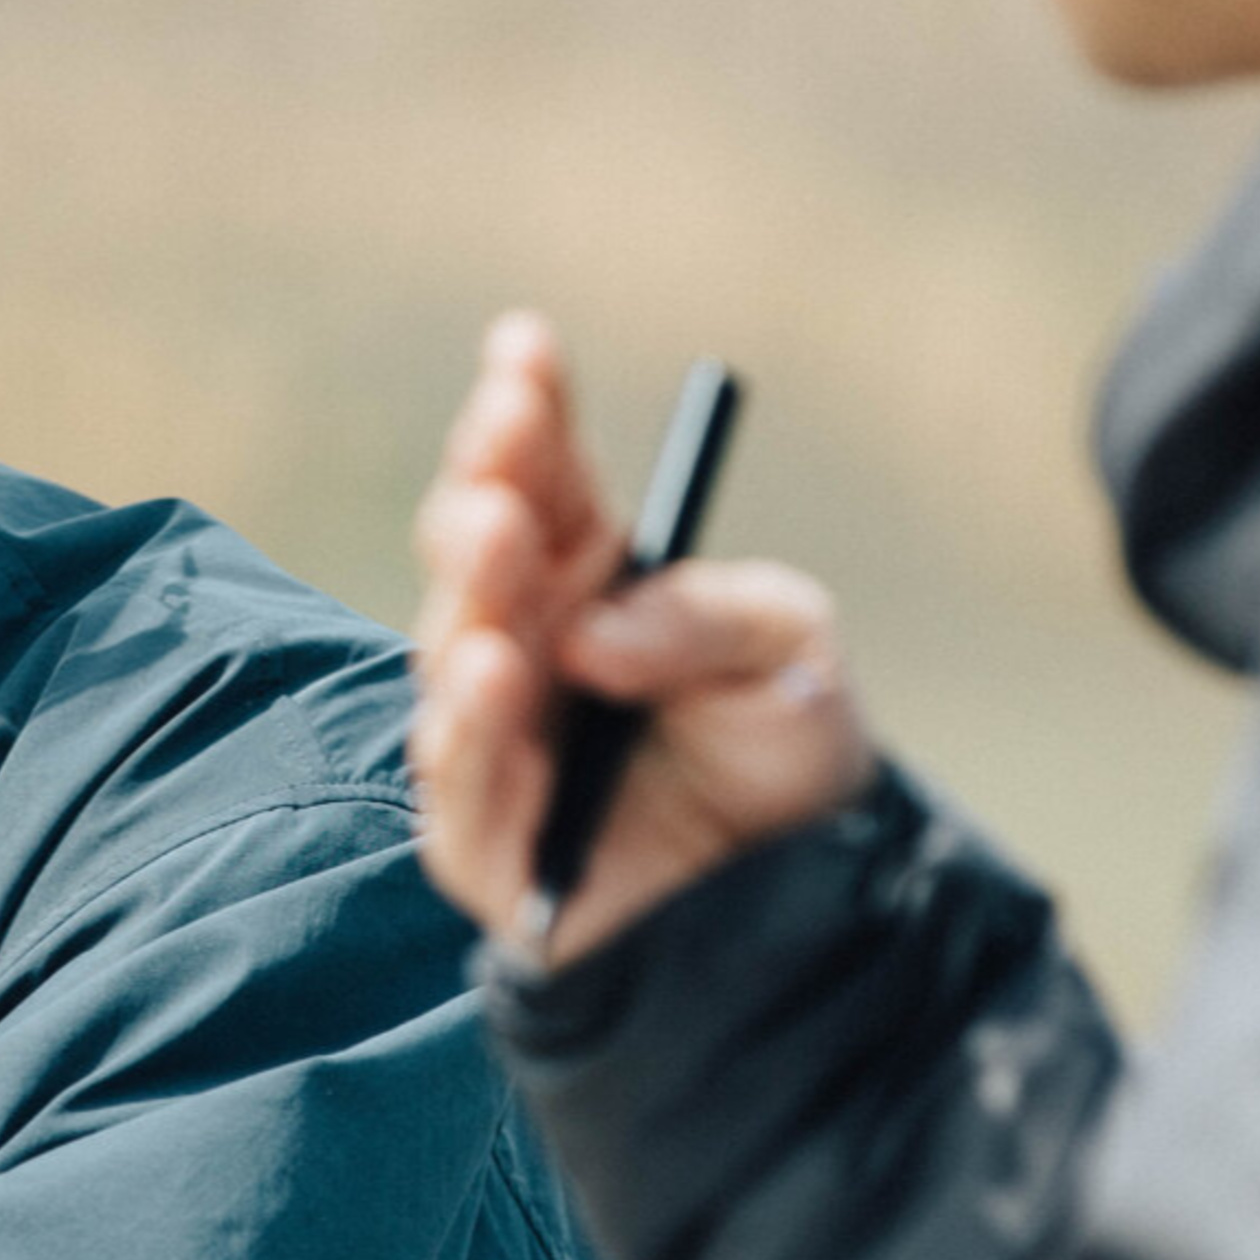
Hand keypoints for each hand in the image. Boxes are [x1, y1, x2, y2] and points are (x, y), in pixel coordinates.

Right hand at [413, 313, 873, 962]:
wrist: (810, 911)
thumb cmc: (788, 750)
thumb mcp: (791, 648)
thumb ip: (707, 617)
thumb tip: (594, 635)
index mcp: (585, 573)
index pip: (537, 474)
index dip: (522, 409)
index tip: (524, 348)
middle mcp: (521, 642)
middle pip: (475, 548)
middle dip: (483, 484)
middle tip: (502, 440)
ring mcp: (492, 735)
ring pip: (450, 650)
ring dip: (470, 586)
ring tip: (496, 532)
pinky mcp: (483, 836)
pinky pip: (456, 780)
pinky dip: (466, 726)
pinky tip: (488, 670)